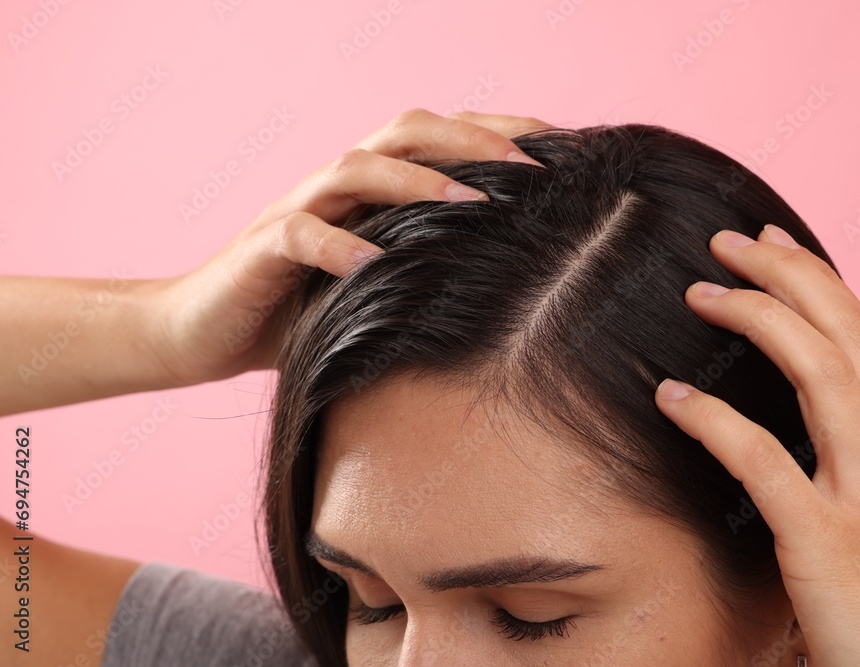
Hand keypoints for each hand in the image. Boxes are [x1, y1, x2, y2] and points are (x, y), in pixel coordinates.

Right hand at [150, 109, 550, 385]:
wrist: (202, 332)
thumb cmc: (301, 310)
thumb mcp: (380, 287)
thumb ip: (428, 268)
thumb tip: (519, 283)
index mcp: (371, 189)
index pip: (439, 139)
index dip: (498, 131)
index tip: (562, 149)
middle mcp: (336, 186)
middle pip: (405, 131)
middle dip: (470, 139)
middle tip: (532, 165)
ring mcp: (298, 211)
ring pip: (356, 167)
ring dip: (415, 182)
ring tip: (471, 205)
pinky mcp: (261, 249)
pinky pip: (299, 234)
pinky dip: (336, 245)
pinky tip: (372, 265)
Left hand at [654, 224, 859, 664]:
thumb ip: (854, 488)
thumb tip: (801, 456)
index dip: (823, 286)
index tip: (777, 247)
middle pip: (850, 337)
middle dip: (790, 275)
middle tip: (729, 241)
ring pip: (823, 376)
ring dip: (758, 320)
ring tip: (700, 293)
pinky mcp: (830, 547)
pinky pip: (767, 463)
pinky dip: (715, 419)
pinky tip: (672, 398)